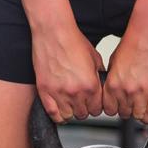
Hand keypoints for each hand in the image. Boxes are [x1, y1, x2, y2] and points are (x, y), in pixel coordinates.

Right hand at [8, 0, 103, 122]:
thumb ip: (99, 75)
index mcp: (91, 85)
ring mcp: (59, 92)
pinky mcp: (44, 90)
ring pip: (68, 116)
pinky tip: (60, 110)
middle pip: (83, 114)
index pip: (97, 109)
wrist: (54, 32)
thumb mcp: (95, 58)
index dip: (96, 107)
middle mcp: (76, 92)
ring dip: (70, 112)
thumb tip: (102, 85)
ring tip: (70, 105)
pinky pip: (52, 113)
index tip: (92, 103)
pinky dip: (57, 115)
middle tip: (81, 102)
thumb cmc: (73, 41)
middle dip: (84, 109)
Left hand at [103, 26, 147, 123]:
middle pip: (123, 114)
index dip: (114, 109)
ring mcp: (142, 92)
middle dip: (127, 110)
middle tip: (131, 104)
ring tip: (141, 105)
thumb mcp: (113, 62)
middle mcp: (125, 90)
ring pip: (138, 115)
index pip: (109, 109)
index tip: (118, 107)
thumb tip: (111, 90)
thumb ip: (112, 79)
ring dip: (139, 113)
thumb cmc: (133, 43)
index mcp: (112, 84)